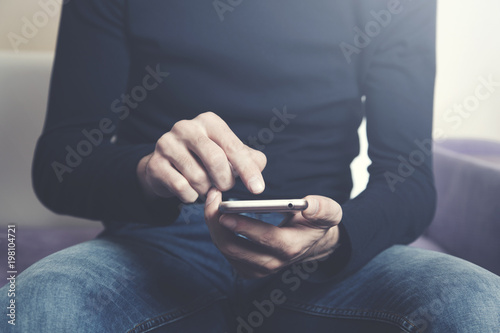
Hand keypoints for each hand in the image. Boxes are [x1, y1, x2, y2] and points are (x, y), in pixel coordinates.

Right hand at [136, 112, 266, 202]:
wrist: (166, 166)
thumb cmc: (203, 158)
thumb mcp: (228, 154)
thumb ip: (248, 158)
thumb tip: (259, 164)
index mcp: (209, 122)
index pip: (233, 147)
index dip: (248, 170)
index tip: (258, 189)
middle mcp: (186, 127)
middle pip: (216, 160)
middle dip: (225, 181)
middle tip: (225, 187)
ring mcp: (167, 144)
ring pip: (198, 177)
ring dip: (206, 189)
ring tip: (205, 186)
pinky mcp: (155, 163)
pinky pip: (182, 188)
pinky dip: (191, 196)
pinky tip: (190, 190)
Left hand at [204, 188, 342, 278]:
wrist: (310, 242)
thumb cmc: (315, 223)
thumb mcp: (329, 213)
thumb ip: (323, 208)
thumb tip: (309, 204)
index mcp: (290, 248)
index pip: (264, 239)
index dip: (244, 227)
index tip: (225, 212)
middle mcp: (271, 263)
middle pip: (234, 247)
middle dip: (217, 223)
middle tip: (212, 197)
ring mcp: (256, 268)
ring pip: (225, 248)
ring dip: (213, 225)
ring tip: (211, 199)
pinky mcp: (245, 267)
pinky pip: (225, 249)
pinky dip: (216, 230)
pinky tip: (215, 210)